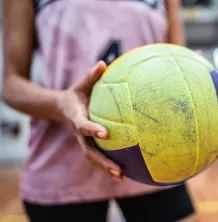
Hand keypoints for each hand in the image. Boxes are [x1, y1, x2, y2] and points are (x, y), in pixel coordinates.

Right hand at [56, 61, 122, 181]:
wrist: (61, 108)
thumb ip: (91, 76)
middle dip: (102, 161)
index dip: (92, 130)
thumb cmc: (76, 94)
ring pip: (93, 157)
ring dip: (105, 168)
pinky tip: (123, 172)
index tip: (104, 133)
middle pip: (89, 151)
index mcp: (76, 117)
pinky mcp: (89, 144)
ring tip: (121, 177)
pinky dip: (108, 164)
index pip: (83, 125)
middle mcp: (79, 133)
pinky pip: (98, 155)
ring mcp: (83, 141)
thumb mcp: (81, 84)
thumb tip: (103, 63)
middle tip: (117, 170)